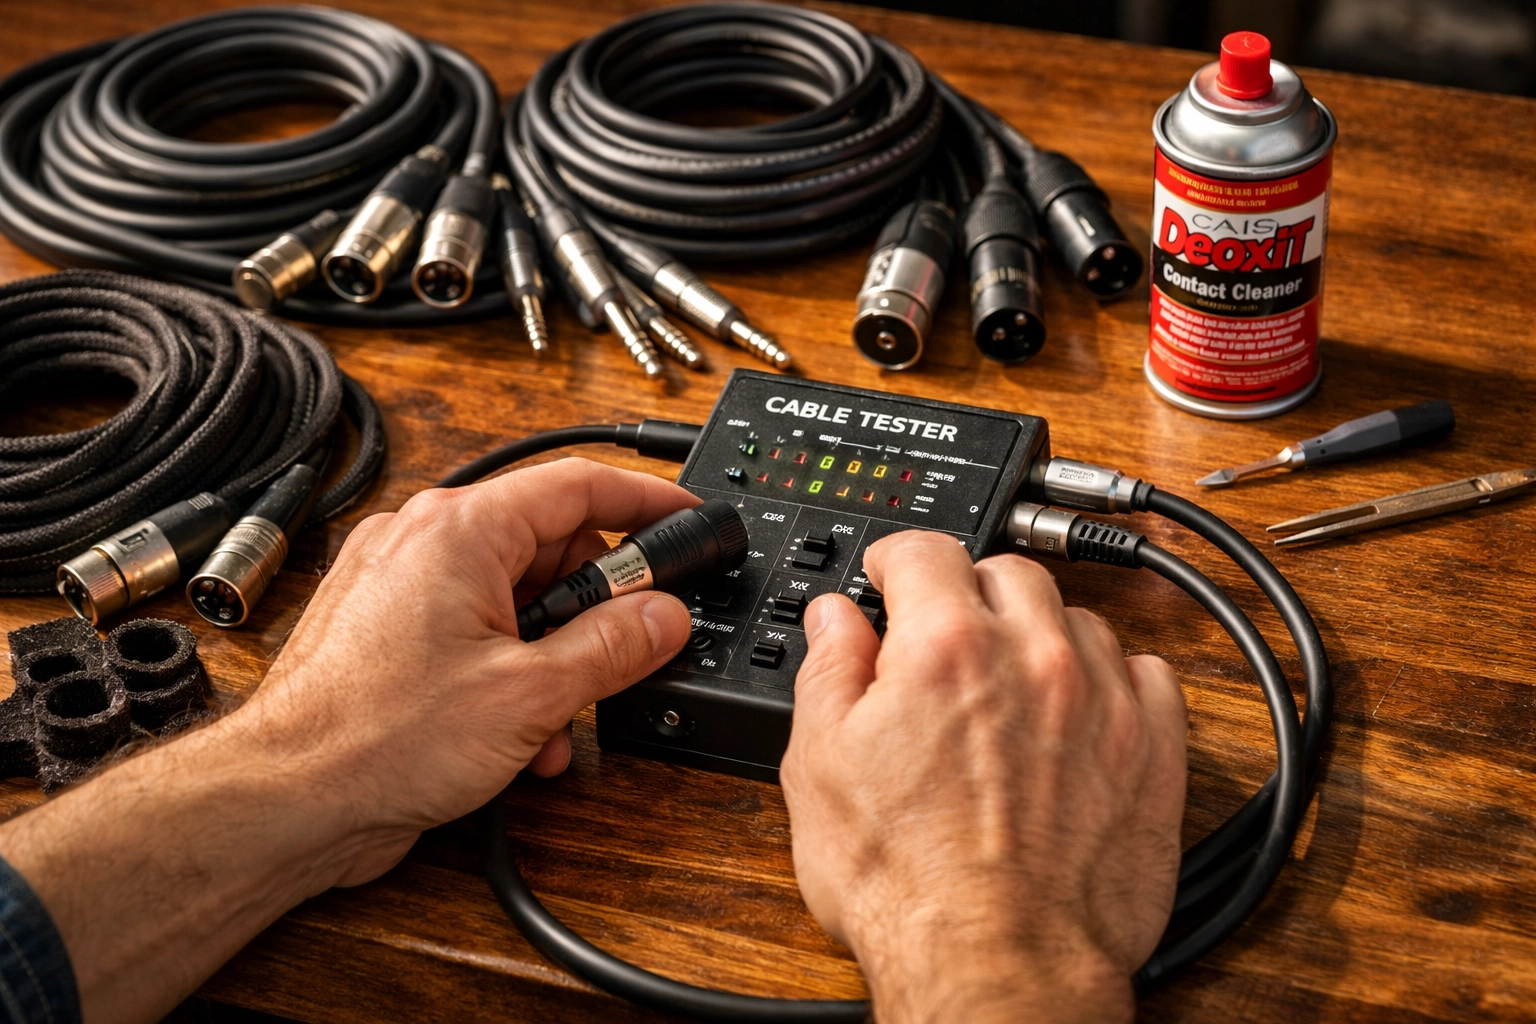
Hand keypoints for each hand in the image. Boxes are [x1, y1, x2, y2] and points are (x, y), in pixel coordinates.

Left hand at [0, 458, 696, 1022]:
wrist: (288, 798)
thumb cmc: (377, 735)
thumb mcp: (531, 692)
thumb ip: (613, 646)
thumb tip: (663, 616)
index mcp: (459, 529)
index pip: (578, 485)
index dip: (645, 499)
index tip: (684, 517)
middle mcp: (423, 541)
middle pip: (548, 546)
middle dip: (593, 605)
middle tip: (627, 647)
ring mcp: (401, 585)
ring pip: (513, 596)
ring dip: (553, 654)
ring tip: (558, 715)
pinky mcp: (389, 630)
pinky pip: (474, 630)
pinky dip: (509, 671)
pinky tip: (520, 734)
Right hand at [780, 531, 1186, 1023]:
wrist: (996, 968)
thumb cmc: (908, 885)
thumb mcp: (819, 767)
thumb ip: (830, 670)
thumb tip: (835, 618)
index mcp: (946, 647)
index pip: (926, 549)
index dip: (897, 558)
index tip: (892, 575)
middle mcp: (1034, 658)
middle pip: (1008, 570)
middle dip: (968, 590)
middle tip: (945, 632)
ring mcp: (1102, 701)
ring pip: (1078, 618)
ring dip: (1040, 633)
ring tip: (1010, 681)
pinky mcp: (1153, 752)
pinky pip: (1146, 674)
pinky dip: (1111, 679)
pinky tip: (1079, 711)